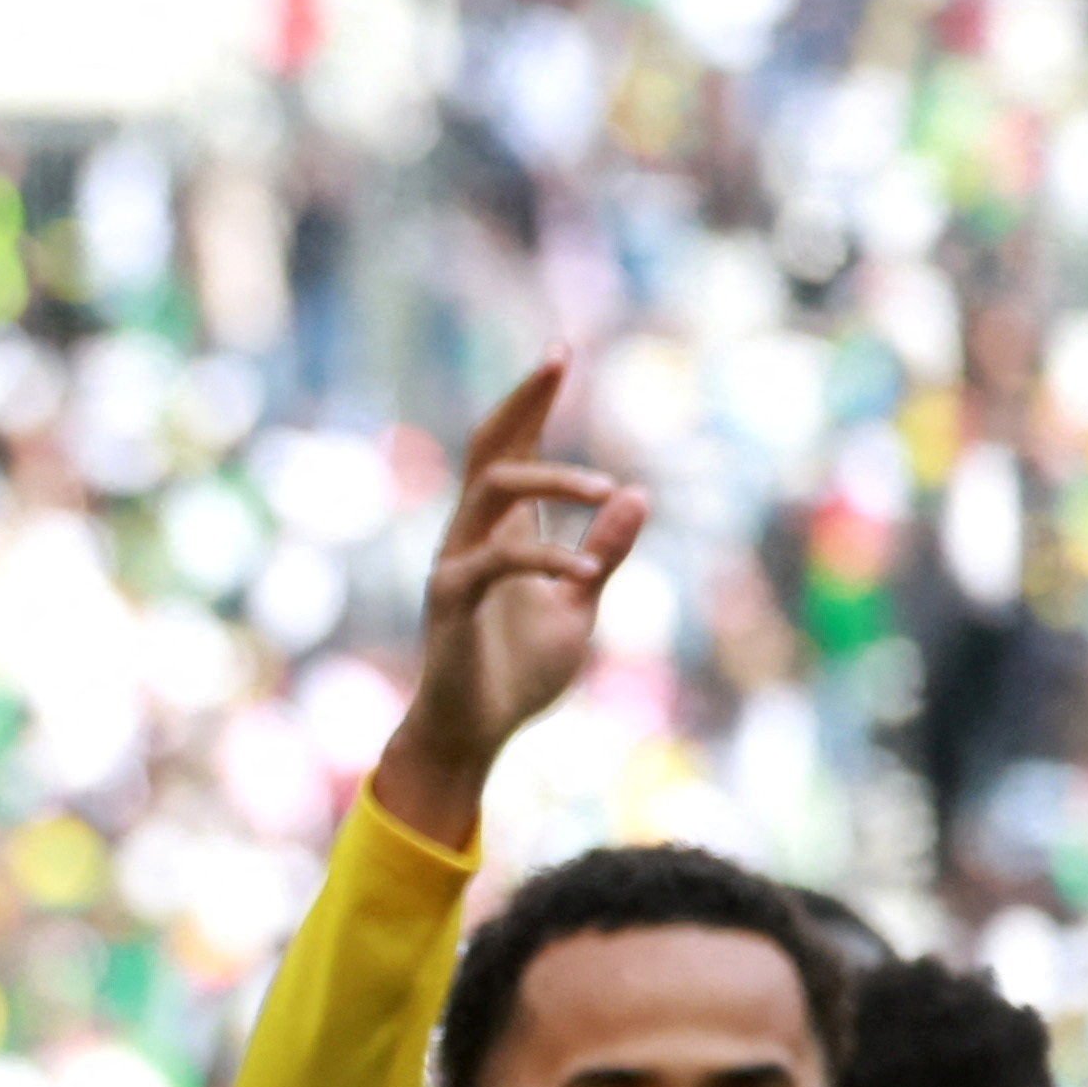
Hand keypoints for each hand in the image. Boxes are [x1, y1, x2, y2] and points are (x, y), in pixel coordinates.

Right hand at [370, 352, 649, 849]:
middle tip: (558, 359)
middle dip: (523, 401)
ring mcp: (456, 562)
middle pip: (490, 448)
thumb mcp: (579, 603)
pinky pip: (497, 559)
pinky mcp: (450, 599)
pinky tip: (588, 570)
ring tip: (608, 491)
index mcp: (501, 531)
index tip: (560, 353)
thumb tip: (637, 494)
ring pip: (492, 490)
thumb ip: (605, 551)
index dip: (533, 402)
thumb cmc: (519, 672)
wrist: (473, 732)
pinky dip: (548, 557)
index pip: (512, 450)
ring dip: (552, 479)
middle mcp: (471, 534)